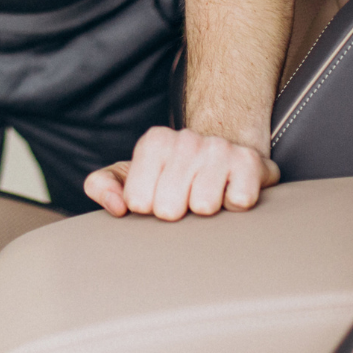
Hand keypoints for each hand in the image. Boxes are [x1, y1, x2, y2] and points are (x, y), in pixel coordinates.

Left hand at [83, 126, 279, 220]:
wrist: (222, 154)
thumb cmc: (170, 173)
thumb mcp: (130, 175)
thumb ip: (102, 185)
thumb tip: (116, 207)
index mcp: (154, 141)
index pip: (138, 201)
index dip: (148, 209)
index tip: (157, 198)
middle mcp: (186, 139)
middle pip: (169, 208)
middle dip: (176, 213)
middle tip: (184, 199)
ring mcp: (219, 148)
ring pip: (203, 206)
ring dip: (205, 211)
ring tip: (206, 195)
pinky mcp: (250, 163)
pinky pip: (237, 202)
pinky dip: (233, 207)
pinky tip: (229, 194)